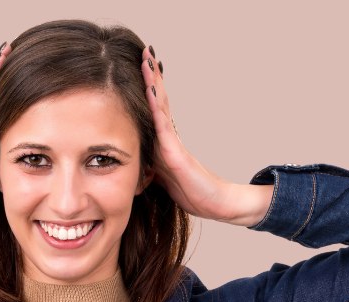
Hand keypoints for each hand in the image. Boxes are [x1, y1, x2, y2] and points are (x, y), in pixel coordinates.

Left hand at [141, 46, 267, 224]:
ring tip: (148, 60)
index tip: (141, 65)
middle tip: (145, 51)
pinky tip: (151, 91)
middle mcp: (170, 136)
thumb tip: (132, 158)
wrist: (216, 204)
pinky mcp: (176, 154)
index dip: (148, 87)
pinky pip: (163, 127)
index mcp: (165, 140)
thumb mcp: (162, 175)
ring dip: (153, 83)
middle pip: (158, 100)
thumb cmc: (191, 190)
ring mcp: (173, 142)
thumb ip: (149, 163)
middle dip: (151, 76)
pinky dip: (156, 108)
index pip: (154, 108)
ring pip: (161, 107)